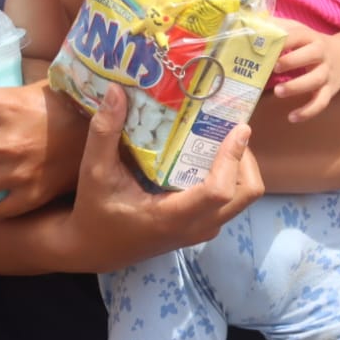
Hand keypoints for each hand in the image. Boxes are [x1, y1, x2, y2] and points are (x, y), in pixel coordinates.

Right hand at [58, 84, 261, 273]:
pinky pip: (232, 202)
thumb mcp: (94, 173)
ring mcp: (202, 231)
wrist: (94, 249)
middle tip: (231, 130)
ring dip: (241, 168)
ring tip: (224, 139)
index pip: (219, 191)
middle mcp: (195, 227)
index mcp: (171, 217)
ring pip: (243, 198)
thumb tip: (115, 91)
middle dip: (245, 159)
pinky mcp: (202, 228)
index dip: (232, 158)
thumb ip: (104, 133)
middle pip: (245, 193)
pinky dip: (231, 178)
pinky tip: (212, 157)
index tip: (238, 128)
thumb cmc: (94, 212)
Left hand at [272, 20, 339, 122]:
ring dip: (297, 87)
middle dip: (292, 61)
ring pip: (315, 80)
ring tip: (278, 92)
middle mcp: (321, 54)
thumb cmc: (311, 44)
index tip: (268, 46)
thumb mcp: (299, 31)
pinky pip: (321, 102)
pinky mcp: (329, 90)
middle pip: (311, 55)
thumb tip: (252, 22)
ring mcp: (327, 73)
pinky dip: (308, 111)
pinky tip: (292, 117)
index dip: (284, 40)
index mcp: (311, 37)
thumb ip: (277, 26)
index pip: (298, 35)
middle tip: (274, 68)